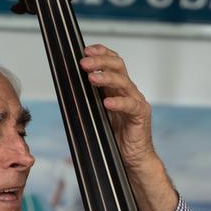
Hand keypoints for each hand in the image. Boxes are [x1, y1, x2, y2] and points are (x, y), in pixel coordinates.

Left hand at [79, 44, 155, 175]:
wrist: (133, 158)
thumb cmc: (116, 138)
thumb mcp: (99, 114)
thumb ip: (91, 100)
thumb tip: (70, 89)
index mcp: (118, 89)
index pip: (113, 62)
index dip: (101, 53)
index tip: (85, 51)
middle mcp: (128, 91)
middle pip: (118, 66)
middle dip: (100, 61)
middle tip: (83, 62)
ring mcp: (136, 102)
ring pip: (123, 82)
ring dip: (106, 77)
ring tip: (91, 78)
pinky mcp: (140, 116)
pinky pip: (130, 106)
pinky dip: (118, 103)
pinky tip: (107, 102)